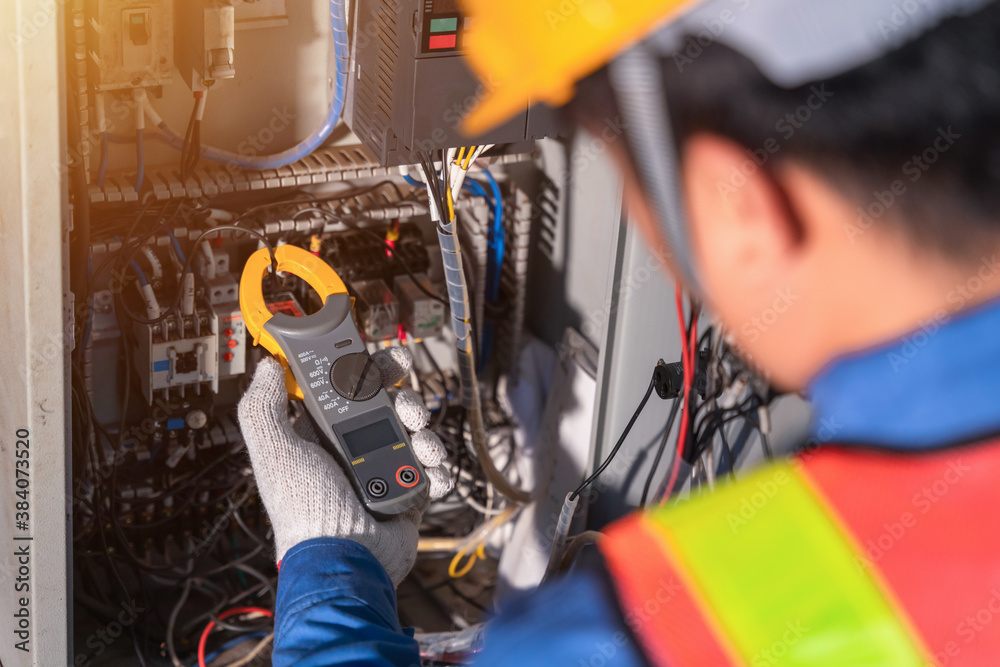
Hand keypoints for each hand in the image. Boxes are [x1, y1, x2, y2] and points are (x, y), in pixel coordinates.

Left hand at [237, 348, 452, 584]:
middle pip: (390, 409)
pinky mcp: (407, 495)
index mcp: (321, 437)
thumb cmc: (307, 510)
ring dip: (426, 435)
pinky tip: (429, 473)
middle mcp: (353, 452)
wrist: (346, 559)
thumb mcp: (275, 451)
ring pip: (415, 436)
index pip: (347, 392)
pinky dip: (436, 469)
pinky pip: (430, 471)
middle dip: (406, 402)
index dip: (369, 372)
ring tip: (424, 448)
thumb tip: (267, 368)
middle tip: (410, 409)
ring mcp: (383, 473)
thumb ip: (264, 407)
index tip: (386, 362)